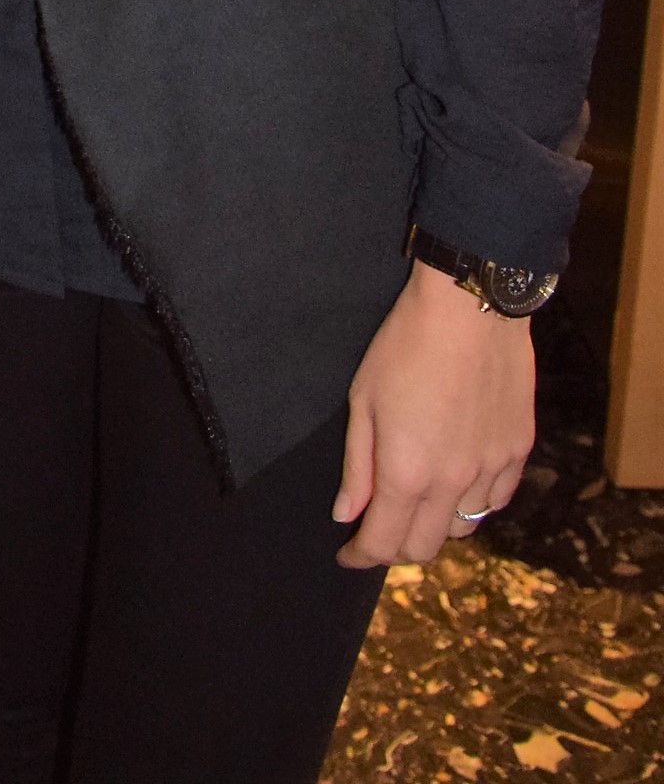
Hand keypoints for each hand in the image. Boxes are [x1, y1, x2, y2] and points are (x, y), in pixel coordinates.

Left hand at [332, 261, 535, 566]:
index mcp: (408, 472)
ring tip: (418, 502)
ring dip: (437, 525)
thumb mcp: (364, 400)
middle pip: (425, 545)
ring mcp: (491, 469)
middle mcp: (454, 483)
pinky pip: (496, 499)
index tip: (347, 554)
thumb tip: (346, 514)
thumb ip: (357, 466)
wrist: (470, 308)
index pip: (384, 542)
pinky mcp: (518, 450)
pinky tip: (459, 483)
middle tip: (378, 528)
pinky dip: (474, 504)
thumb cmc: (405, 346)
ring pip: (465, 527)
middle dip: (396, 548)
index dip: (361, 555)